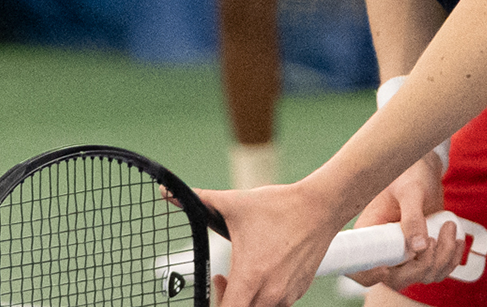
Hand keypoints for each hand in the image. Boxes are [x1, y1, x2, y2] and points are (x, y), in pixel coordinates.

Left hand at [198, 182, 345, 306]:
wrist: (320, 207)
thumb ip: (200, 200)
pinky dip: (264, 297)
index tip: (212, 285)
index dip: (214, 303)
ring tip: (241, 276)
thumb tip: (166, 192)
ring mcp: (287, 295)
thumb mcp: (235, 203)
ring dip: (246, 301)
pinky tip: (263, 274)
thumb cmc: (279, 206)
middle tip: (221, 279)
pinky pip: (277, 305)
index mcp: (251, 276)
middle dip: (226, 303)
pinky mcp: (299, 291)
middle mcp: (271, 292)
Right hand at [340, 154, 463, 291]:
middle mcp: (385, 248)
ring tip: (449, 227)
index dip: (370, 276)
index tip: (389, 267)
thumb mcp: (410, 191)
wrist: (424, 168)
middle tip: (434, 238)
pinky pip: (437, 269)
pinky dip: (451, 259)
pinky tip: (457, 238)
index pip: (360, 267)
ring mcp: (405, 253)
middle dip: (421, 266)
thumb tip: (418, 248)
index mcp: (369, 232)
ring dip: (442, 259)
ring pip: (422, 276)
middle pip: (397, 279)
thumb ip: (413, 217)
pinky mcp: (423, 253)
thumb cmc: (410, 173)